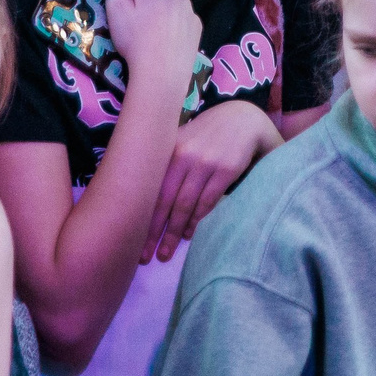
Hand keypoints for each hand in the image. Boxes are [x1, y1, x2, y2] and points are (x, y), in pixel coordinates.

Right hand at [101, 0, 203, 87]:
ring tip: (148, 26)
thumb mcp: (116, 7)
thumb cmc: (133, 38)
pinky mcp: (196, 23)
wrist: (162, 70)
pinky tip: (164, 35)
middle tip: (134, 13)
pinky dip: (172, 20)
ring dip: (160, 5)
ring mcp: (189, 7)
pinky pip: (181, 15)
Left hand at [146, 100, 274, 261]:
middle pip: (165, 202)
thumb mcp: (183, 140)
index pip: (150, 191)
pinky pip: (208, 201)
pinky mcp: (227, 169)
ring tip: (166, 253)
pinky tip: (190, 235)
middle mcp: (185, 156)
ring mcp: (207, 163)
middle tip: (145, 257)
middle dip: (154, 232)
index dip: (140, 219)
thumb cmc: (209, 133)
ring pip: (186, 205)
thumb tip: (139, 196)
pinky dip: (198, 221)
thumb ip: (165, 162)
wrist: (245, 118)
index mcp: (169, 151)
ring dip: (175, 233)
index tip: (130, 242)